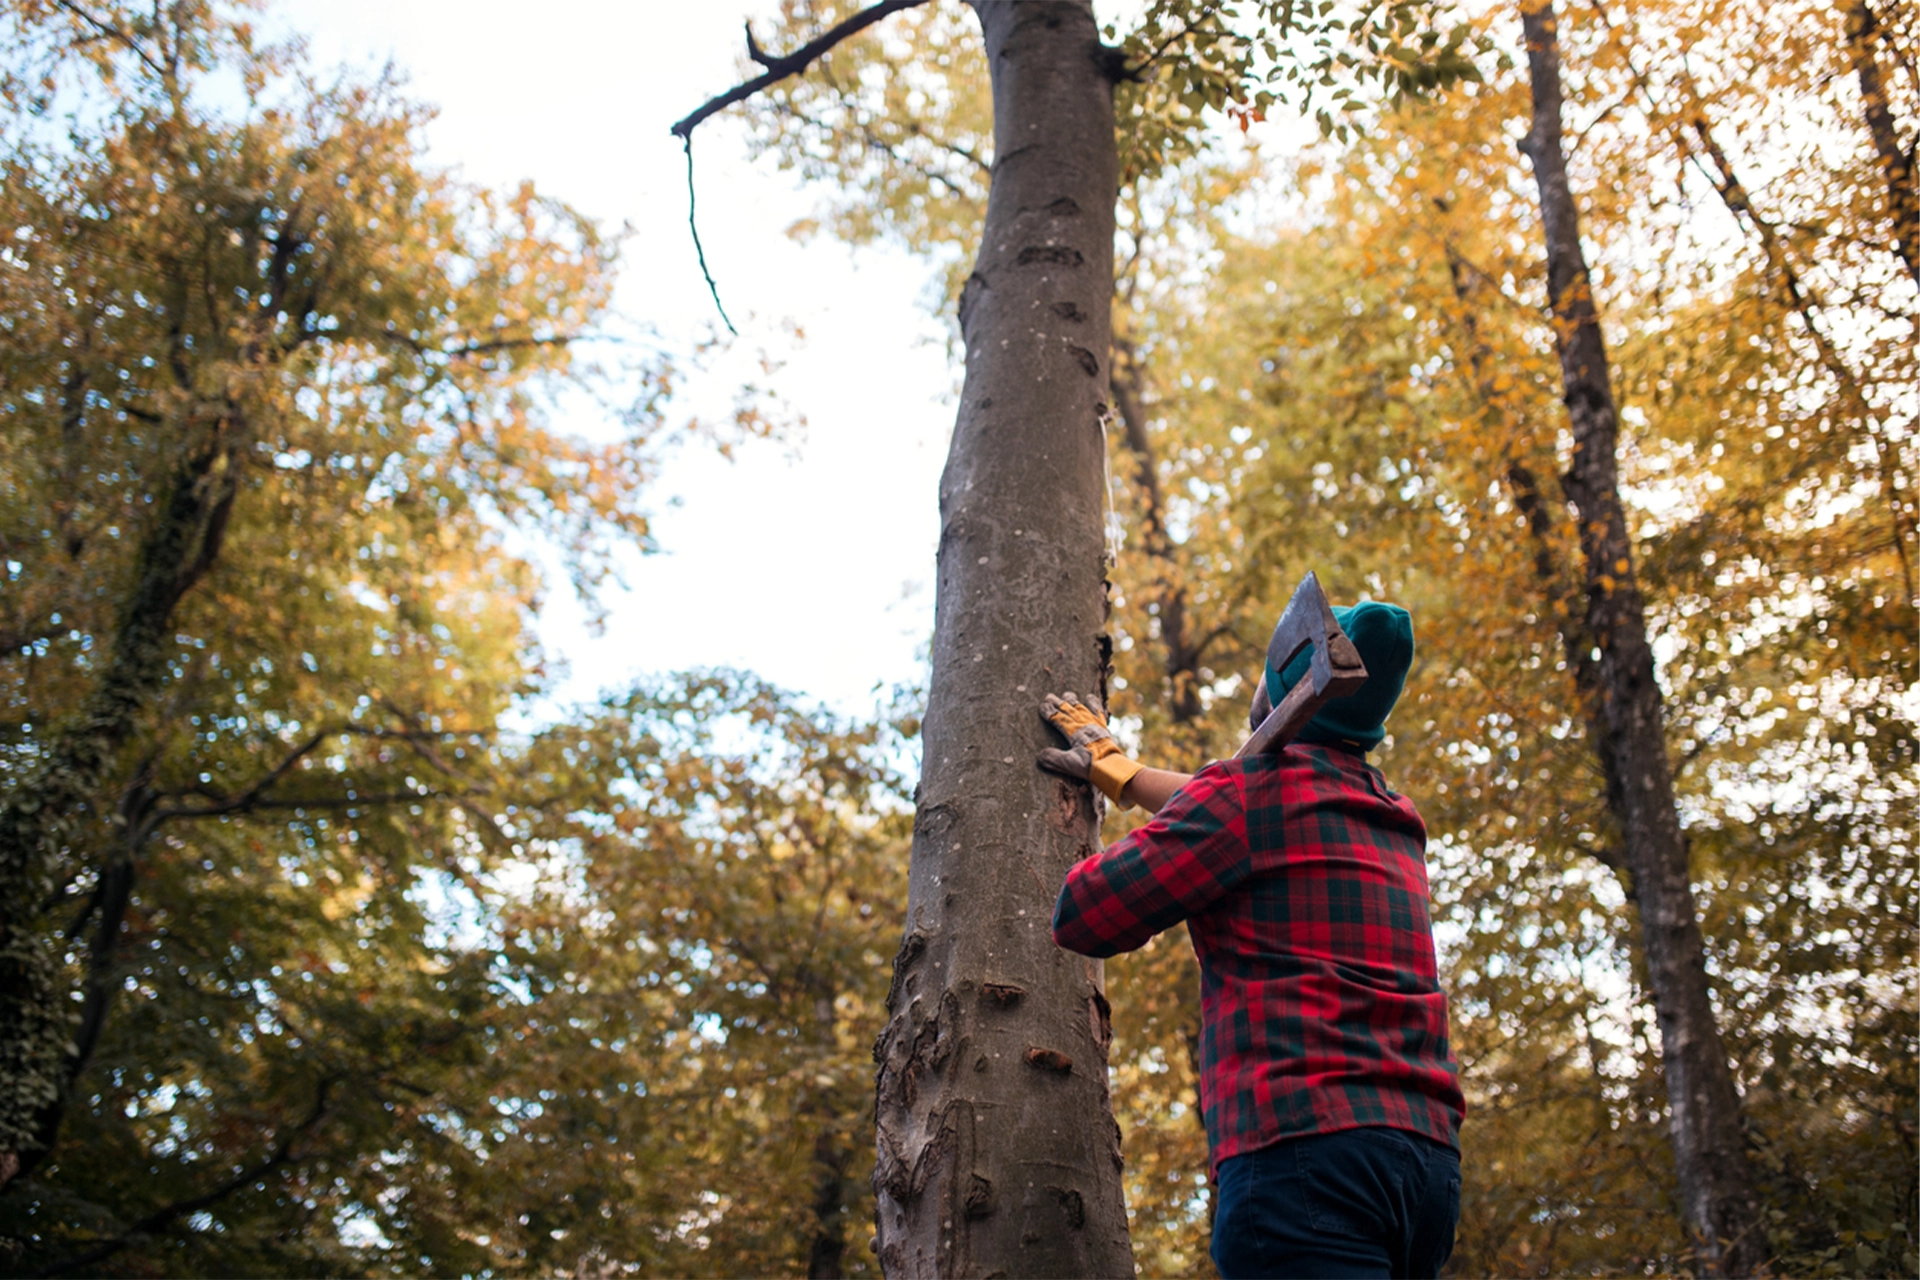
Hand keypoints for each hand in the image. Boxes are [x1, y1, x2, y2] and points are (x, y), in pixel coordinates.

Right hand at [1036, 691, 1144, 805]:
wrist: (1110, 765)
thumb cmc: (1089, 764)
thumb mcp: (1068, 763)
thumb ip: (1053, 758)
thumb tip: (1040, 755)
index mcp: (1073, 732)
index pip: (1058, 719)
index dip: (1049, 712)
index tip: (1042, 705)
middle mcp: (1083, 725)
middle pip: (1068, 710)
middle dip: (1058, 703)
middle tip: (1049, 696)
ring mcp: (1094, 724)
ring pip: (1081, 709)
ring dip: (1073, 701)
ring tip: (1067, 694)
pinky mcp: (1103, 727)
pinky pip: (1098, 712)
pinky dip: (1094, 704)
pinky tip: (1090, 697)